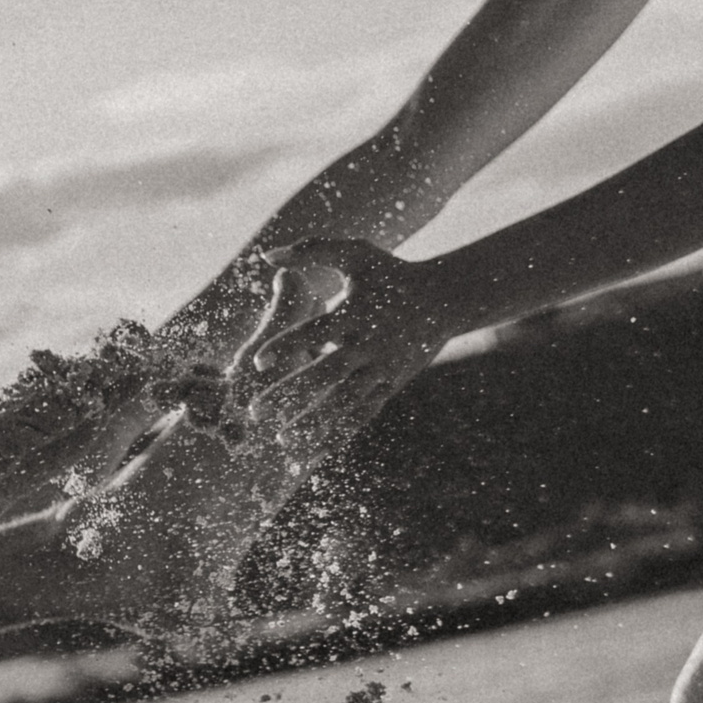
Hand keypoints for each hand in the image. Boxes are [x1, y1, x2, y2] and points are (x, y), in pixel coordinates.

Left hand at [245, 239, 464, 426]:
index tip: (257, 361)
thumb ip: (310, 249)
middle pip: (324, 375)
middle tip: (255, 411)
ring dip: (312, 423)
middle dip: (289, 394)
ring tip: (281, 440)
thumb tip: (266, 255)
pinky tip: (315, 452)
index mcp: (354, 314)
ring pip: (343, 402)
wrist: (446, 297)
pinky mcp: (391, 386)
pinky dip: (339, 434)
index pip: (313, 333)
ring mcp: (382, 369)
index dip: (285, 346)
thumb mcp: (356, 253)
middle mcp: (368, 345)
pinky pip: (363, 415)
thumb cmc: (393, 273)